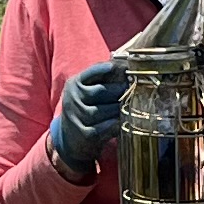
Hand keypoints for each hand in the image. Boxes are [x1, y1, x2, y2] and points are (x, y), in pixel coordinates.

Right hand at [49, 57, 129, 178]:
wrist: (71, 136)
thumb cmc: (88, 107)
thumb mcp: (88, 90)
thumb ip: (104, 79)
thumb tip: (126, 67)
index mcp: (75, 84)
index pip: (89, 73)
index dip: (103, 69)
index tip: (118, 66)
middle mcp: (73, 99)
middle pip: (99, 92)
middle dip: (118, 90)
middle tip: (132, 89)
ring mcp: (76, 117)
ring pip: (100, 111)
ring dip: (117, 109)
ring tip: (129, 107)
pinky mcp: (83, 133)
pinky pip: (101, 128)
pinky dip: (113, 125)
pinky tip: (121, 122)